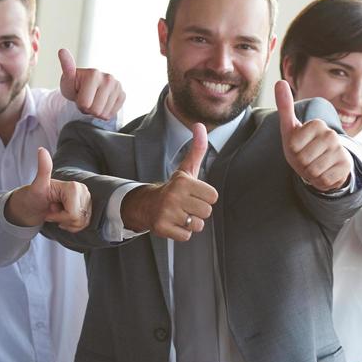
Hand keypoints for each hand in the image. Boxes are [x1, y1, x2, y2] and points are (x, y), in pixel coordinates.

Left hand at [5, 148, 92, 231]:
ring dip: (67, 223)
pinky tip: (63, 217)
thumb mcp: (37, 185)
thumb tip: (41, 149)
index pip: (73, 214)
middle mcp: (84, 191)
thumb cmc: (33, 196)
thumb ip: (43, 168)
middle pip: (79, 218)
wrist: (33, 205)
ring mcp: (86, 199)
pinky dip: (72, 225)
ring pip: (83, 222)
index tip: (50, 209)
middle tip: (52, 210)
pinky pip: (84, 224)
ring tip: (57, 213)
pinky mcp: (87, 207)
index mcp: (75, 186)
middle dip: (63, 220)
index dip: (60, 217)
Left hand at [58, 48, 124, 120]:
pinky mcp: (122, 94)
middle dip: (88, 109)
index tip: (79, 94)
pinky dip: (104, 112)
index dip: (79, 104)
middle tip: (86, 99)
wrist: (85, 87)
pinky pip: (111, 114)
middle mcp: (109, 78)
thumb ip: (66, 68)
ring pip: (104, 114)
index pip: (84, 104)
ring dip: (96, 112)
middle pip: (95, 110)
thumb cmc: (74, 85)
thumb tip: (62, 50)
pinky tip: (101, 103)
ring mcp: (117, 86)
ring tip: (92, 100)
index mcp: (94, 74)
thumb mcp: (67, 80)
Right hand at [120, 123, 217, 240]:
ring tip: (179, 214)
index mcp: (183, 181)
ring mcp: (167, 212)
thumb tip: (200, 125)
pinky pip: (186, 236)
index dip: (205, 197)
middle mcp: (174, 196)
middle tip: (185, 205)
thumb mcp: (186, 169)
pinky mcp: (161, 228)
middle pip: (207, 212)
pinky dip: (181, 232)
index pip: (213, 197)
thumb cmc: (174, 188)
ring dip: (190, 222)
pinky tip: (173, 223)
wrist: (147, 205)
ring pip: (197, 225)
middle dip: (198, 211)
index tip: (193, 194)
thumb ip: (197, 149)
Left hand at [275, 81, 352, 191]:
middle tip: (306, 159)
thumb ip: (285, 106)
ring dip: (310, 173)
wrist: (322, 165)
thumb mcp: (290, 129)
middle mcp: (331, 134)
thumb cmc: (302, 146)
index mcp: (317, 124)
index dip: (292, 151)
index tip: (298, 148)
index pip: (294, 145)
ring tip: (314, 166)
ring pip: (314, 170)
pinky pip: (324, 179)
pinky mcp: (346, 165)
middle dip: (301, 164)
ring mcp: (340, 150)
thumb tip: (280, 81)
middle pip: (304, 158)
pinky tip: (324, 173)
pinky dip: (320, 181)